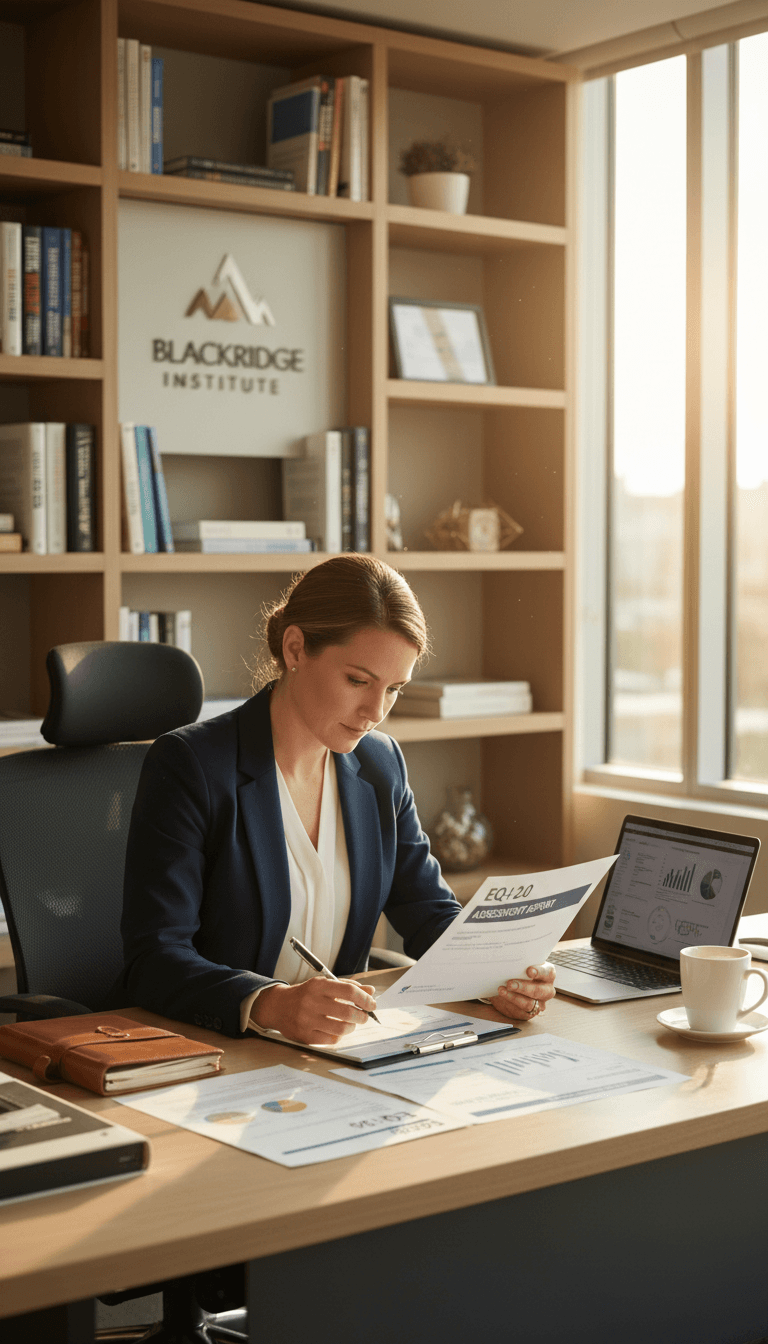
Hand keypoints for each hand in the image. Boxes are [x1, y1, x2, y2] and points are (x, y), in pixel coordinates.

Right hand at [251, 976, 376, 1044]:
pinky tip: (336, 1030)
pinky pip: (330, 1039)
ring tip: (351, 1024)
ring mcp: (307, 1020)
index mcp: (318, 986)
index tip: (372, 1004)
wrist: (278, 1006)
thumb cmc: (305, 995)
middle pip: (347, 1012)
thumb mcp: (324, 985)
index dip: (365, 999)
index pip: (349, 991)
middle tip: (364, 1016)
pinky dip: (338, 1036)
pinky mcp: (304, 1035)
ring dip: (351, 1027)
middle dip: (361, 1016)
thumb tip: (371, 992)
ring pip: (341, 1028)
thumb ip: (347, 987)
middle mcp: (312, 1002)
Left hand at [490, 963, 555, 1021]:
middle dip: (523, 987)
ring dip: (513, 997)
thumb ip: (519, 964)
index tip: (529, 971)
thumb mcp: (521, 964)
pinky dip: (509, 1003)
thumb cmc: (519, 969)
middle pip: (539, 991)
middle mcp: (547, 989)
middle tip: (509, 983)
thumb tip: (507, 962)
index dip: (539, 972)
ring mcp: (539, 1002)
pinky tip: (501, 997)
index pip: (548, 972)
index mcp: (548, 973)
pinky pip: (520, 1011)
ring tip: (501, 990)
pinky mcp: (529, 1012)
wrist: (511, 984)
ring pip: (529, 1003)